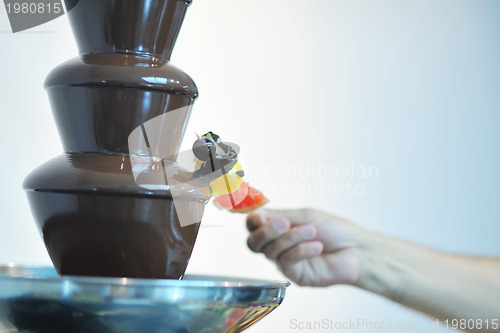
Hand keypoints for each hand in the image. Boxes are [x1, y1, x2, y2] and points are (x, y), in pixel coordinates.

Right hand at [246, 208, 366, 286]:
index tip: (259, 217)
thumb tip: (255, 214)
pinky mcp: (294, 275)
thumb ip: (279, 216)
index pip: (253, 226)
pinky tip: (316, 247)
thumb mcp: (305, 216)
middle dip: (266, 232)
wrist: (356, 249)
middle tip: (283, 224)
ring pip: (271, 251)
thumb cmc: (334, 230)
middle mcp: (278, 245)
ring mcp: (284, 261)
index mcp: (278, 228)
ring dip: (291, 238)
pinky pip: (287, 262)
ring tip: (311, 232)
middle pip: (253, 243)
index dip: (252, 222)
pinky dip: (301, 251)